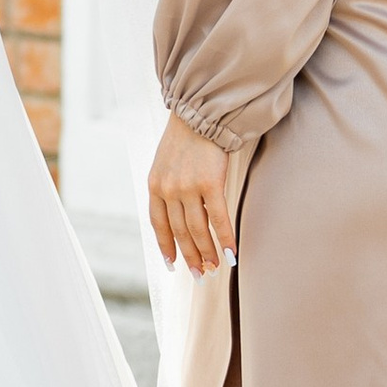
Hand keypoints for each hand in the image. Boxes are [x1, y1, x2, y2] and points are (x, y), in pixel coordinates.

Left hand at [147, 113, 236, 277]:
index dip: (166, 246)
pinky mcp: (209, 183)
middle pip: (179, 231)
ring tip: (215, 268)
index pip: (158, 224)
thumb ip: (168, 186)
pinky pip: (218, 218)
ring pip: (197, 230)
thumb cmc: (186, 138)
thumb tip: (179, 212)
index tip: (173, 265)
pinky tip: (232, 253)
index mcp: (155, 185)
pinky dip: (225, 238)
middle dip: (190, 256)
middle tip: (200, 274)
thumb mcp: (166, 162)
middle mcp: (168, 189)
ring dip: (207, 252)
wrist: (199, 112)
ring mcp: (187, 187)